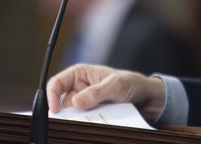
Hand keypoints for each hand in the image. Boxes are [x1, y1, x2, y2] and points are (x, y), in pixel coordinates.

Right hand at [46, 64, 166, 122]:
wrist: (148, 99)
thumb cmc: (132, 83)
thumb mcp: (116, 85)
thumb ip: (97, 92)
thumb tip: (76, 102)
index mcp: (81, 74)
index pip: (57, 83)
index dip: (52, 95)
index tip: (55, 110)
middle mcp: (80, 89)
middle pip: (62, 103)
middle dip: (64, 113)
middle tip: (71, 121)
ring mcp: (86, 104)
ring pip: (73, 116)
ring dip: (78, 121)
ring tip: (90, 122)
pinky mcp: (93, 116)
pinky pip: (84, 123)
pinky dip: (87, 126)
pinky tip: (94, 127)